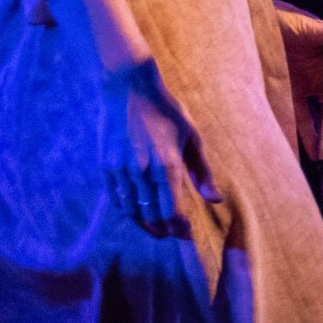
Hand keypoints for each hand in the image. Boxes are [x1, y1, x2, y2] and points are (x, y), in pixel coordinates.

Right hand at [99, 60, 219, 233]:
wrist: (128, 88)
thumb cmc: (166, 111)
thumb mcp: (191, 136)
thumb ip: (203, 171)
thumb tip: (216, 200)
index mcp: (167, 164)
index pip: (172, 211)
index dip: (180, 228)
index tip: (188, 233)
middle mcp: (142, 171)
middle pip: (152, 216)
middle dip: (165, 230)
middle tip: (174, 233)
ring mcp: (121, 170)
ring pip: (133, 211)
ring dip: (146, 225)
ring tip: (158, 229)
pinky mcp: (107, 167)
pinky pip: (117, 199)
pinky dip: (129, 211)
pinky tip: (139, 213)